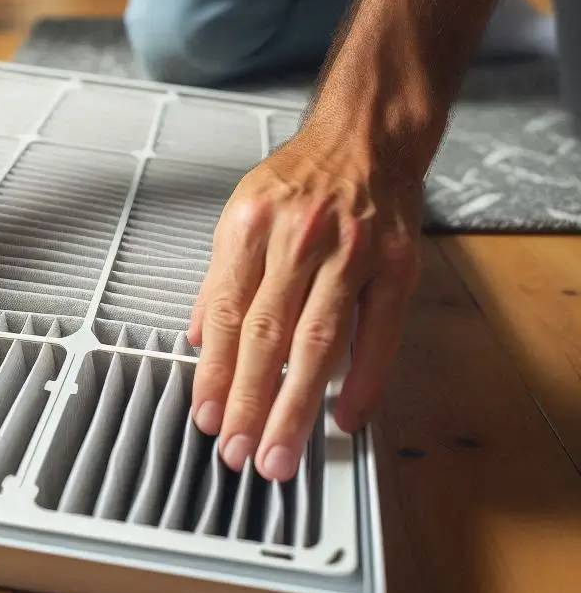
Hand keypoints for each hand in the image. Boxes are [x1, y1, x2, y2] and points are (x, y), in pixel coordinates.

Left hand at [188, 125, 422, 480]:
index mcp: (251, 228)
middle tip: (237, 452)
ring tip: (278, 452)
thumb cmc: (298, 180)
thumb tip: (195, 338)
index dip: (213, 372)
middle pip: (267, 336)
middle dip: (248, 402)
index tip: (206, 416)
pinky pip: (379, 334)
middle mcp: (299, 240)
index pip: (224, 315)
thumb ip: (218, 278)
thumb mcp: (240, 214)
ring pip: (318, 343)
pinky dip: (363, 382)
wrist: (363, 139)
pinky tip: (345, 418)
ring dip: (295, 406)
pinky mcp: (397, 266)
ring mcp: (352, 253)